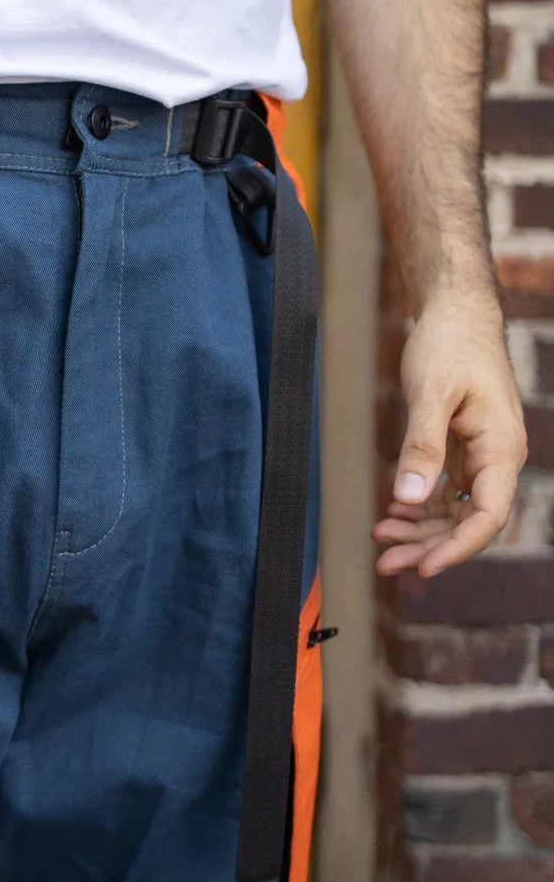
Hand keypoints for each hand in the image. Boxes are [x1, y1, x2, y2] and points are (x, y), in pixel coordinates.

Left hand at [374, 289, 526, 577]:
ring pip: (454, 510)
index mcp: (501, 448)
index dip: (456, 549)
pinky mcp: (462, 449)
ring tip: (382, 539)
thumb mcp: (430, 393)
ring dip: (420, 530)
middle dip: (429, 546)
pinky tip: (392, 514)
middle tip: (386, 564)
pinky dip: (419, 506)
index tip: (423, 568)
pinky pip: (445, 491)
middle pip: (468, 522)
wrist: (455, 312)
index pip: (486, 516)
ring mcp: (480, 456)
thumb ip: (422, 446)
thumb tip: (409, 498)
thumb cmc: (450, 345)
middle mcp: (496, 458)